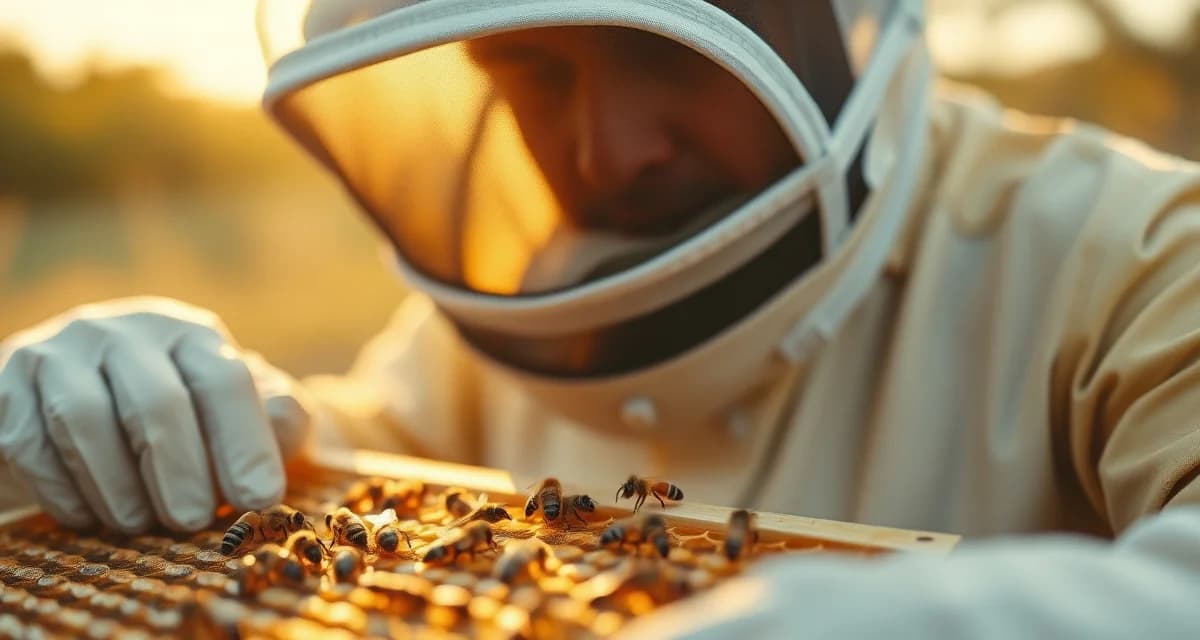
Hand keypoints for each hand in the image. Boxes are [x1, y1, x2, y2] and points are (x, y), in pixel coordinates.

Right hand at [0, 297, 310, 531]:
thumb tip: (284, 419)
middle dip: (181, 473)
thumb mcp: (241, 410)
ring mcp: (58, 355)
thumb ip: (276, 416)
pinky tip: (91, 515)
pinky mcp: (6, 387)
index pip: (223, 381)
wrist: (86, 402)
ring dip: (118, 487)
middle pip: (155, 403)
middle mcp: (122, 332)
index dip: (244, 444)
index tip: (260, 499)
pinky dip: (64, 489)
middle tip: (195, 521)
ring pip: (85, 422)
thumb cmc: (187, 416)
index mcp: (189, 335)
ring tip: (142, 524)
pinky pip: (29, 442)